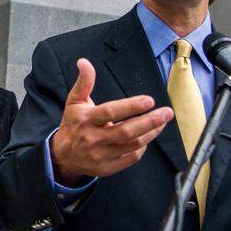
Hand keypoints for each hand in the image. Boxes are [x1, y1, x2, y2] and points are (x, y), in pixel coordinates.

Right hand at [49, 58, 172, 184]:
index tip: (149, 100)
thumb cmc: (73, 124)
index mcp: (87, 119)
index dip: (131, 106)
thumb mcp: (74, 101)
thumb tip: (84, 62)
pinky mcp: (107, 168)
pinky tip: (147, 137)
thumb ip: (84, 82)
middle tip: (167, 112)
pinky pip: (130, 158)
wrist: (63, 156)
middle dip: (150, 121)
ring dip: (151, 133)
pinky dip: (142, 148)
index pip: (111, 112)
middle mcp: (94, 138)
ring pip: (132, 145)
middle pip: (126, 131)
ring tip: (162, 122)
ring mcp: (101, 155)